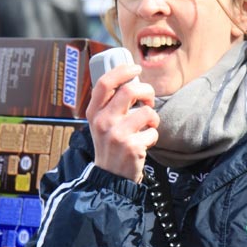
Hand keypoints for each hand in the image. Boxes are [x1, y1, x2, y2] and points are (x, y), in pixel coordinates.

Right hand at [86, 63, 159, 182]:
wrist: (110, 177)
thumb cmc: (110, 145)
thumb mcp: (101, 124)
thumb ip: (110, 105)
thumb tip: (131, 80)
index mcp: (93, 113)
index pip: (104, 82)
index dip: (122, 70)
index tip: (136, 68)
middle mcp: (102, 122)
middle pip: (130, 90)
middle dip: (147, 91)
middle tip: (149, 100)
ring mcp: (117, 135)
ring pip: (147, 111)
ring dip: (153, 118)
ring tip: (147, 127)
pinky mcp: (132, 147)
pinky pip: (153, 132)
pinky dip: (153, 137)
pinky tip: (144, 144)